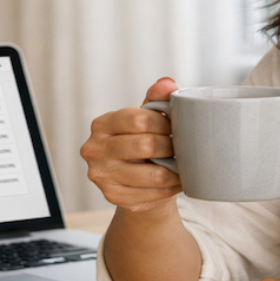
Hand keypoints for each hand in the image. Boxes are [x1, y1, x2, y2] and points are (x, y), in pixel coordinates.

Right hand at [80, 77, 181, 211]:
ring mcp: (102, 176)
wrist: (134, 180)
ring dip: (176, 170)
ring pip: (153, 174)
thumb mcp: (145, 118)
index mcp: (102, 124)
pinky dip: (171, 188)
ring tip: (184, 165)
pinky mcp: (114, 197)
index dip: (164, 122)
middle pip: (146, 145)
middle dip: (171, 146)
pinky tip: (176, 181)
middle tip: (182, 147)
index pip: (139, 119)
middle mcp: (94, 149)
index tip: (175, 125)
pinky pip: (154, 194)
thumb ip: (156, 98)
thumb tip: (168, 83)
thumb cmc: (140, 142)